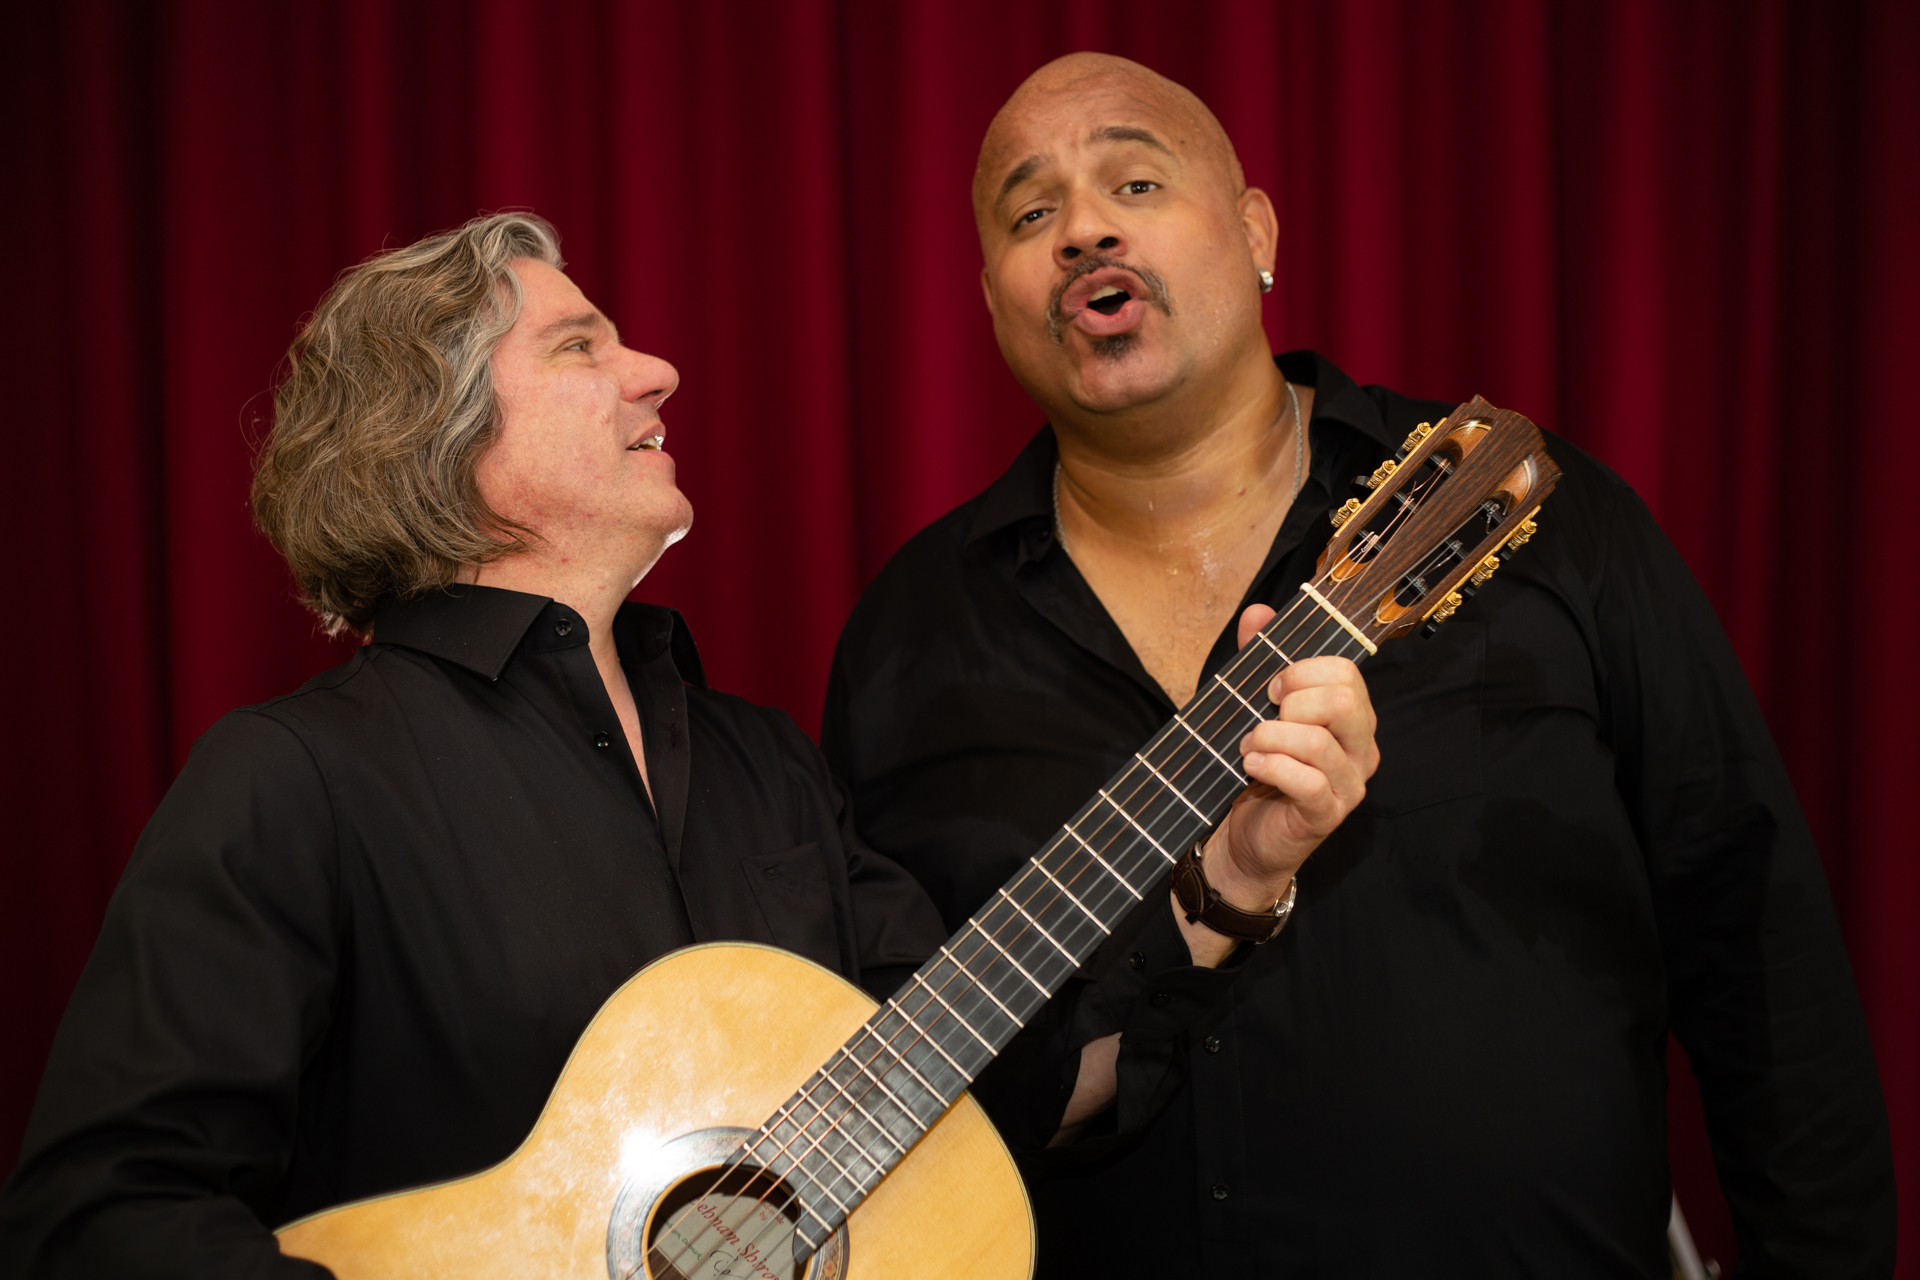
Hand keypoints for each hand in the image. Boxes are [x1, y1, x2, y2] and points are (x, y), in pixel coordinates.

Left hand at [1177, 603, 1378, 965]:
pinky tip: (1251, 766)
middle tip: (1260, 717)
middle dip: (1290, 701)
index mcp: (1352, 718)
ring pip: (1319, 741)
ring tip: (1248, 749)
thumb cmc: (1258, 770)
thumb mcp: (1255, 709)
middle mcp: (1362, 750)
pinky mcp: (1327, 815)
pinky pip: (1307, 781)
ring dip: (1269, 737)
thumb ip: (1259, 660)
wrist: (1246, 838)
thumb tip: (1259, 613)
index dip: (1302, 670)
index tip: (1269, 685)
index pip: (1346, 673)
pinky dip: (1271, 766)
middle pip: (1342, 701)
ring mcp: (1349, 785)